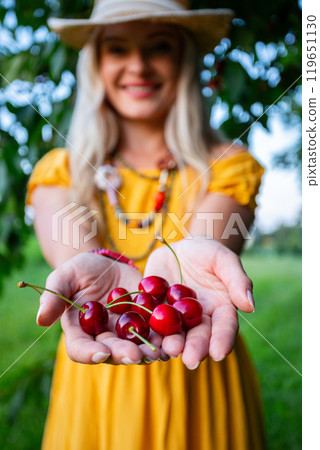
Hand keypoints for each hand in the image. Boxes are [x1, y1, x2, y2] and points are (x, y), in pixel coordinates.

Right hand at [37, 253, 161, 364]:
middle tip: (136, 355)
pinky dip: (166, 335)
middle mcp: (104, 337)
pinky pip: (157, 331)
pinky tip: (175, 335)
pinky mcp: (147, 321)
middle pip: (112, 351)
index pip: (80, 349)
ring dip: (148, 350)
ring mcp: (127, 332)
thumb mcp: (65, 276)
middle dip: (124, 354)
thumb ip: (54, 296)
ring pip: (137, 346)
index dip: (89, 354)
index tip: (100, 353)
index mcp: (81, 331)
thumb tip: (40, 320)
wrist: (109, 263)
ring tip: (159, 351)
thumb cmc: (81, 270)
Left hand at [144, 236, 253, 367]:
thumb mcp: (222, 259)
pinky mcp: (154, 313)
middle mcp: (198, 320)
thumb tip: (250, 305)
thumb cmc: (206, 252)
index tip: (219, 353)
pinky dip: (148, 332)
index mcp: (220, 310)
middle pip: (199, 337)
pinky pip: (150, 324)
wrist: (178, 248)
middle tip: (190, 360)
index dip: (223, 340)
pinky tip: (145, 338)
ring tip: (168, 351)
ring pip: (175, 336)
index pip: (225, 328)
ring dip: (171, 345)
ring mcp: (175, 319)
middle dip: (195, 349)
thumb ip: (237, 280)